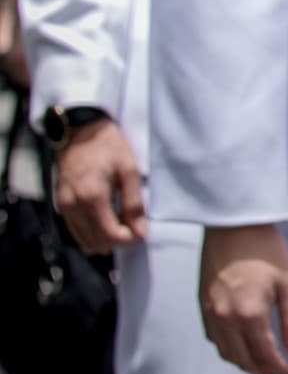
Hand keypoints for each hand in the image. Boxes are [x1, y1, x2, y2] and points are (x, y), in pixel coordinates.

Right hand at [52, 117, 145, 251]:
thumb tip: (140, 231)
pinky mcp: (60, 203)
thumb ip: (134, 203)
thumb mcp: (129, 170)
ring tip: (121, 223)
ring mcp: (64, 205)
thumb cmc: (108, 147)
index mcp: (92, 196)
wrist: (79, 131)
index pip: (109, 235)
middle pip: (96, 241)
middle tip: (133, 226)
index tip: (140, 230)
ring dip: (103, 239)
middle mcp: (73, 205)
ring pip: (83, 239)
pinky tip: (105, 223)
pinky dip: (90, 233)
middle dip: (117, 240)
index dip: (128, 238)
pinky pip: (74, 230)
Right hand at [197, 223, 287, 373]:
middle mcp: (225, 320)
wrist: (231, 227)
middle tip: (284, 372)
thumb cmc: (264, 250)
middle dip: (265, 372)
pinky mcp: (202, 308)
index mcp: (249, 314)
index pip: (266, 355)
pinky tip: (244, 347)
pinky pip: (215, 340)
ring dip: (246, 364)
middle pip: (244, 360)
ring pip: (227, 354)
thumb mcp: (287, 283)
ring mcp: (211, 315)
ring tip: (267, 364)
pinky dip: (231, 351)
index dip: (283, 370)